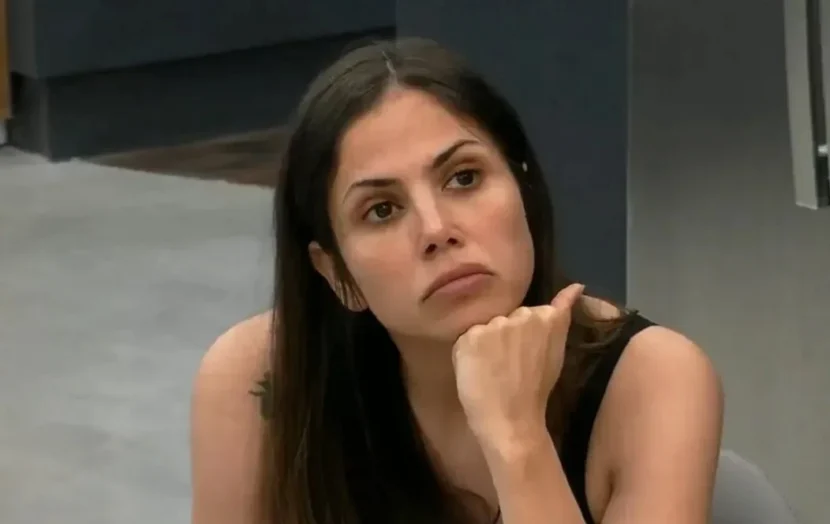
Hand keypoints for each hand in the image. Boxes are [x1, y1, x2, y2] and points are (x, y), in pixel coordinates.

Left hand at [452, 284, 584, 448]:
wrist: (512, 420)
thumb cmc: (536, 390)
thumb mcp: (557, 349)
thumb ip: (561, 315)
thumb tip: (576, 285)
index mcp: (547, 316)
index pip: (530, 313)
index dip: (526, 337)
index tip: (527, 356)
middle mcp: (521, 314)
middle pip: (507, 317)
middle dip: (506, 336)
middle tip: (510, 366)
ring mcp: (495, 324)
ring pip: (487, 328)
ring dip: (487, 344)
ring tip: (493, 371)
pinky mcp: (471, 336)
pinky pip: (466, 340)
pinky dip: (468, 355)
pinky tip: (477, 372)